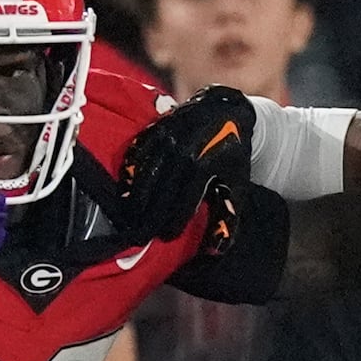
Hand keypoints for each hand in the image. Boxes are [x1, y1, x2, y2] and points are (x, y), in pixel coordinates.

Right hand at [117, 85, 255, 250]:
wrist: (226, 109)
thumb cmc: (232, 154)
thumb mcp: (236, 183)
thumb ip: (227, 216)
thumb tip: (215, 251)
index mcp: (205, 165)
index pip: (185, 200)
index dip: (175, 222)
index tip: (167, 238)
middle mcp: (183, 150)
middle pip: (161, 189)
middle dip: (151, 215)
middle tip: (141, 235)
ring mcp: (167, 136)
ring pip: (145, 172)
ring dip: (136, 197)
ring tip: (129, 218)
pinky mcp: (155, 127)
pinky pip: (137, 153)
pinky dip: (129, 173)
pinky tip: (124, 192)